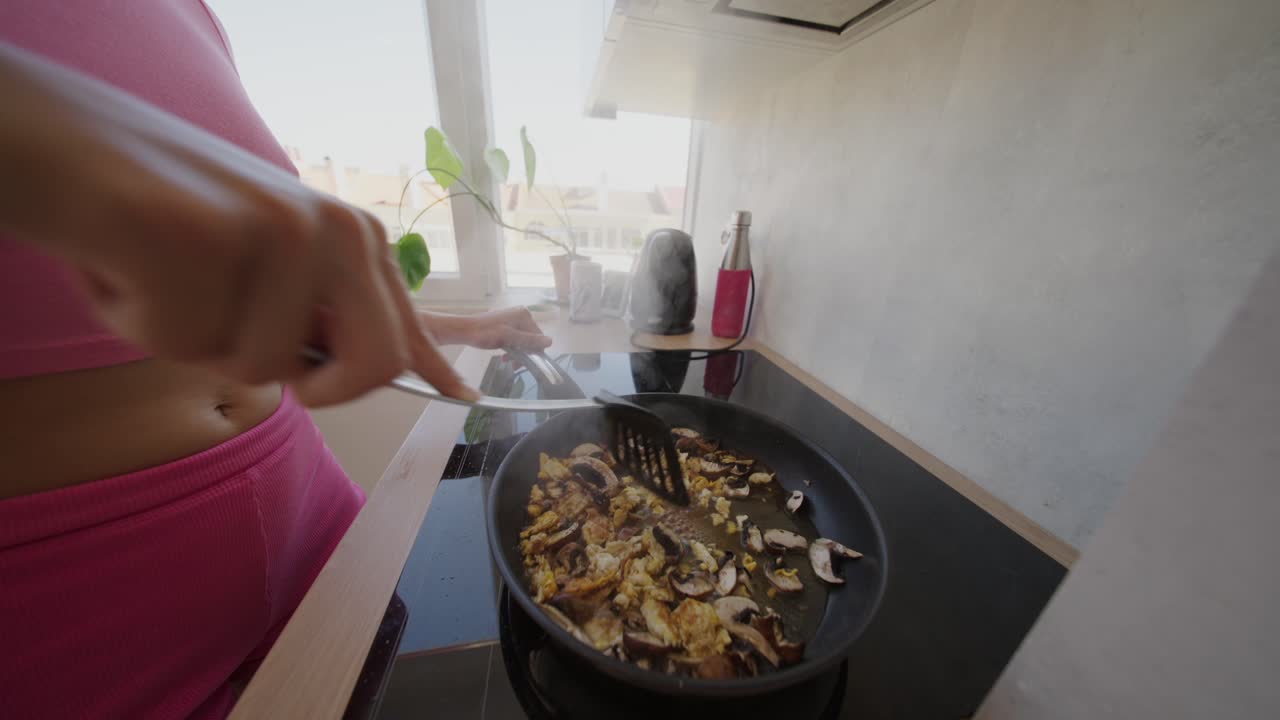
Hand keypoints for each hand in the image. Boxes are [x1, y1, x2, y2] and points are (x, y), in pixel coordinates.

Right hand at [0, 42, 474, 405]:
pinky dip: (137, 317)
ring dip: (193, 338)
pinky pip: (180, 341)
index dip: (431, 368)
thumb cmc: (164, 220)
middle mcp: (333, 229)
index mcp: (352, 237)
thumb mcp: (261, 267)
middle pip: (372, 366)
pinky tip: (127, 259)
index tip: (466, 400)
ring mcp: (276, 230)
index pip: (405, 325)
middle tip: (234, 333)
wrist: (70, 146)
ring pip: (256, 367)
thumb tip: (378, 372)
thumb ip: (316, 317)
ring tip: (164, 273)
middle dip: (311, 387)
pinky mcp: (206, 237)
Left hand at [421, 307, 551, 351]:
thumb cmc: (485, 333)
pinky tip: (504, 355)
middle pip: (531, 338)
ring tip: (507, 361)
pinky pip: (515, 338)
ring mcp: (513, 318)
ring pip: (523, 339)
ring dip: (517, 352)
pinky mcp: (506, 323)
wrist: (465, 330)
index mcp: (524, 315)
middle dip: (524, 353)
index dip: (534, 352)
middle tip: (514, 365)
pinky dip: (512, 347)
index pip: (538, 336)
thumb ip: (529, 340)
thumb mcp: (509, 338)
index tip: (524, 363)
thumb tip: (550, 342)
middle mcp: (521, 314)